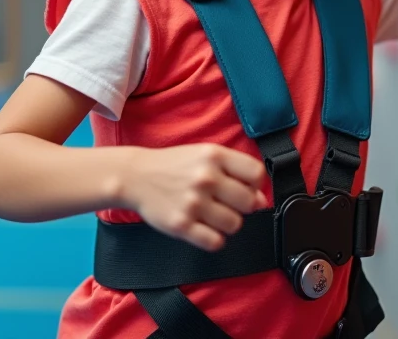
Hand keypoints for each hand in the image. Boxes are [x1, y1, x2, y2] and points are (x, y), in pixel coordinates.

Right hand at [120, 144, 267, 251]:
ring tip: (211, 214)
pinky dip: (213, 238)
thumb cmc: (172, 166)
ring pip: (235, 224)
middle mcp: (205, 178)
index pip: (256, 174)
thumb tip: (262, 200)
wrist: (134, 176)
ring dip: (226, 223)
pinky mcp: (182, 225)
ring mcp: (193, 202)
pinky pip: (215, 242)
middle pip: (249, 203)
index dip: (255, 185)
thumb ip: (234, 172)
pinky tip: (203, 227)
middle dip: (241, 206)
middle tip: (224, 202)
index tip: (246, 188)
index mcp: (213, 155)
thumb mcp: (203, 155)